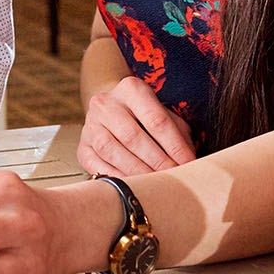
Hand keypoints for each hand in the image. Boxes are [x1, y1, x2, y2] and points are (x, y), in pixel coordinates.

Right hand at [78, 76, 195, 176]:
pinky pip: (97, 164)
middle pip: (133, 136)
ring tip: (156, 183)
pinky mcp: (82, 146)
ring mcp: (90, 124)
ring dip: (137, 171)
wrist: (112, 110)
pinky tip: (133, 184)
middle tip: (174, 177)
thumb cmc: (145, 116)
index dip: (174, 146)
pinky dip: (116, 176)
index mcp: (131, 89)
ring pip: (112, 150)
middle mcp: (106, 103)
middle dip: (157, 161)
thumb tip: (190, 163)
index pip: (156, 120)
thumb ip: (178, 135)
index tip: (189, 164)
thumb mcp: (165, 115)